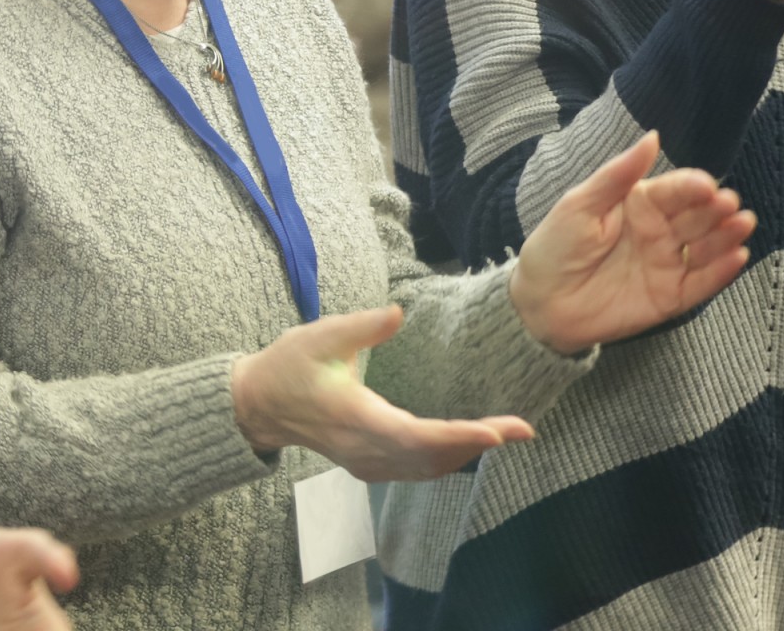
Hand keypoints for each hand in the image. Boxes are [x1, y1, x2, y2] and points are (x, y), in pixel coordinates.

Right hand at [230, 307, 534, 480]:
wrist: (259, 405)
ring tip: (509, 433)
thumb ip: (360, 326)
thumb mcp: (319, 336)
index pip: (416, 435)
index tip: (496, 433)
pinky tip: (469, 446)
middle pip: (432, 456)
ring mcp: (367, 462)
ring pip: (427, 467)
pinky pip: (416, 469)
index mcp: (357, 418)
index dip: (458, 436)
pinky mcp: (368, 464)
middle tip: (524, 428)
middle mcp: (366, 449)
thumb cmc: (288, 366)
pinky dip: (447, 458)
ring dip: (468, 452)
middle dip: (479, 442)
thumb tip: (398, 313)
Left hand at [510, 133, 754, 354]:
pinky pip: (701, 284)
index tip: (707, 186)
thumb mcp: (580, 205)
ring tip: (743, 225)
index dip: (692, 187)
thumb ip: (618, 175)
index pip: (674, 191)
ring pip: (706, 248)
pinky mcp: (670, 297)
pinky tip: (738, 257)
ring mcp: (667, 264)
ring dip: (727, 236)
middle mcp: (660, 231)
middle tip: (730, 205)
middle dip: (717, 209)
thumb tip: (652, 136)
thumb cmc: (555, 247)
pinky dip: (722, 272)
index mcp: (639, 204)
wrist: (540, 303)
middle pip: (697, 217)